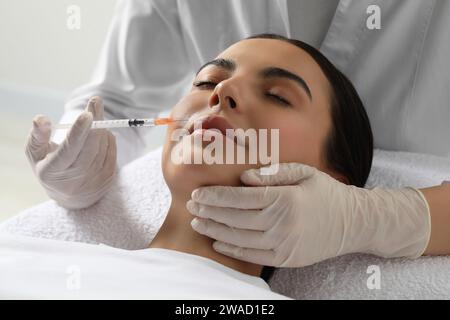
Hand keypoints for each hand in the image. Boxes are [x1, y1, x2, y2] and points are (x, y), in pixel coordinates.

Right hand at [25, 97, 116, 208]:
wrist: (71, 197)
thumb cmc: (50, 167)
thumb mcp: (36, 154)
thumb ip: (38, 136)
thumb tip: (41, 118)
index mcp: (53, 172)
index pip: (69, 151)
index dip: (78, 132)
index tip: (86, 114)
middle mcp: (75, 179)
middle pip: (90, 147)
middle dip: (95, 122)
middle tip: (95, 101)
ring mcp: (94, 180)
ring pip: (103, 146)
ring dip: (100, 127)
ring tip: (92, 118)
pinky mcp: (108, 178)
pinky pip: (112, 150)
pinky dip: (107, 137)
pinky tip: (99, 134)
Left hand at [187, 163, 430, 266]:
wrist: (352, 223)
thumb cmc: (325, 193)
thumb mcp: (304, 173)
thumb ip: (273, 173)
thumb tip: (243, 177)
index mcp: (285, 198)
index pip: (241, 197)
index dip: (216, 196)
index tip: (199, 193)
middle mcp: (282, 223)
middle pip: (235, 218)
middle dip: (210, 211)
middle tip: (191, 205)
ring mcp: (284, 244)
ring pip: (240, 238)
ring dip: (215, 230)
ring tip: (197, 222)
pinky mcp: (286, 258)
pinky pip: (252, 255)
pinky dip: (232, 249)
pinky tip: (217, 241)